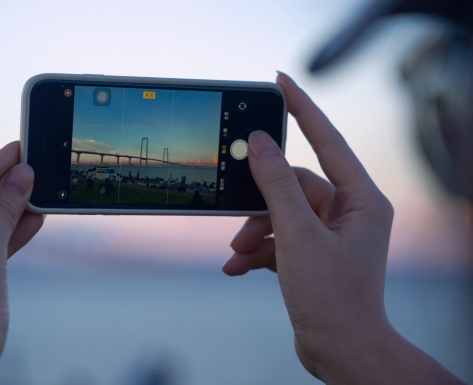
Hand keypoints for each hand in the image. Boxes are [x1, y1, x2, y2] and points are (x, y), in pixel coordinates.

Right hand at [223, 73, 462, 383]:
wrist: (340, 352)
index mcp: (361, 200)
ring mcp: (330, 235)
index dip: (302, 108)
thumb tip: (259, 144)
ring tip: (235, 252)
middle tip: (233, 206)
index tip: (279, 82)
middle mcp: (349, 213)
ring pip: (280, 215)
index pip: (328, 140)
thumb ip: (276, 185)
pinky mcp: (312, 255)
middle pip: (293, 186)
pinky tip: (237, 267)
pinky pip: (279, 239)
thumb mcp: (297, 235)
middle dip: (260, 204)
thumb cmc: (334, 298)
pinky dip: (257, 250)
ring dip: (253, 232)